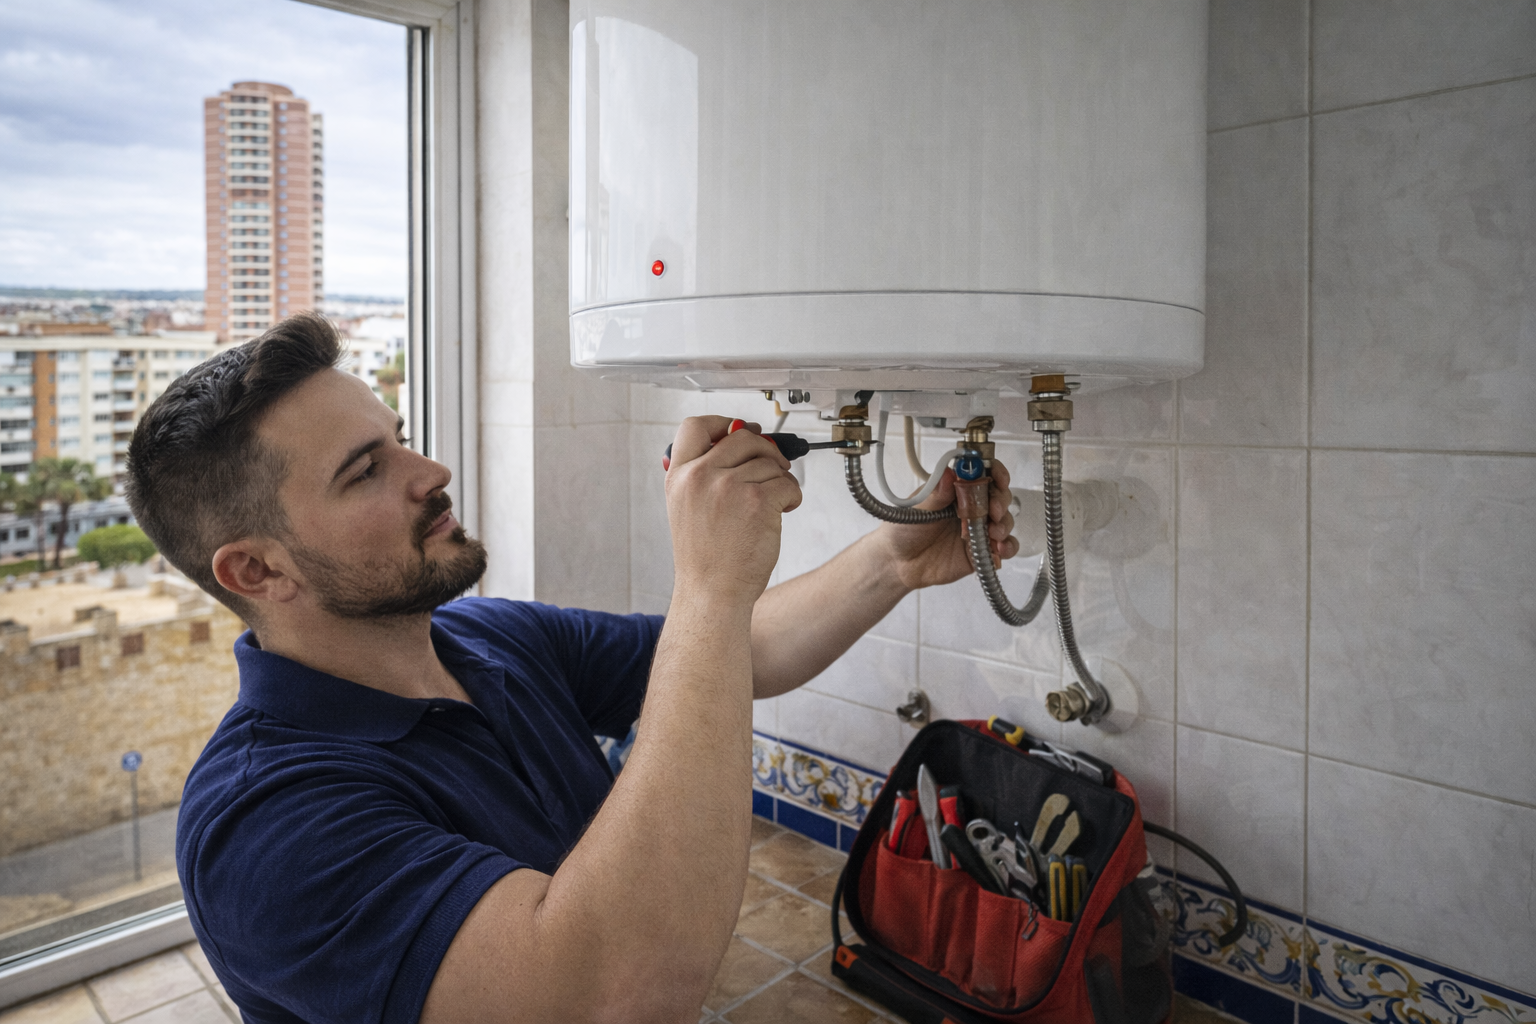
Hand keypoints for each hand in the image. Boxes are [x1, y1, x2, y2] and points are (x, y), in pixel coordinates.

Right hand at [665, 416, 802, 608]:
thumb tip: (731, 442)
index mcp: (679, 476)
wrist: (712, 592)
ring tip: (775, 501)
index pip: (695, 426)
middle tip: (774, 465)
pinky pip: (787, 483)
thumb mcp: (685, 507)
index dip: (722, 422)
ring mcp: (729, 487)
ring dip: (780, 478)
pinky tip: (784, 510)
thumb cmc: (705, 558)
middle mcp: (700, 476)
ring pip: (769, 462)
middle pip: (742, 437)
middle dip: (764, 449)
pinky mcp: (758, 501)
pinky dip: (792, 495)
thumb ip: (700, 475)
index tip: (738, 429)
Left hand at [875, 459, 1019, 591]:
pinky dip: (1008, 547)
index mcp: (956, 491)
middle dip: (1001, 501)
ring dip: (1005, 525)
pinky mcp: (980, 551)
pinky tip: (998, 549)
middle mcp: (970, 507)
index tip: (998, 478)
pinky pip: (1003, 547)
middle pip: (998, 496)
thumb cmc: (903, 531)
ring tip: (994, 533)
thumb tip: (949, 474)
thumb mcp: (916, 510)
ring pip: (1004, 521)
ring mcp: (977, 529)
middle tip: (993, 511)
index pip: (982, 473)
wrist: (898, 564)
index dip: (995, 472)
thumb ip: (935, 495)